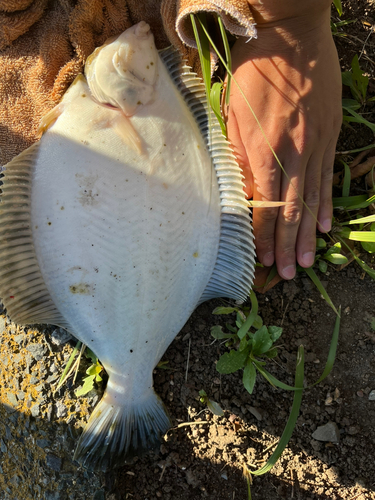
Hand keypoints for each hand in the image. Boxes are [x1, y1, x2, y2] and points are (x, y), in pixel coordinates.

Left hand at [225, 1, 341, 279]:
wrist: (291, 35)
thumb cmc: (254, 75)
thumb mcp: (234, 115)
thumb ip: (240, 157)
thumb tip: (242, 192)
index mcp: (264, 151)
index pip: (264, 206)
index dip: (264, 235)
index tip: (263, 259)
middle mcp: (293, 154)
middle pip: (291, 210)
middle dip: (287, 245)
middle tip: (288, 274)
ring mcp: (315, 145)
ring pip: (311, 199)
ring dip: (308, 234)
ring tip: (307, 262)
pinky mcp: (329, 135)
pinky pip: (327, 177)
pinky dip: (325, 205)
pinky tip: (324, 226)